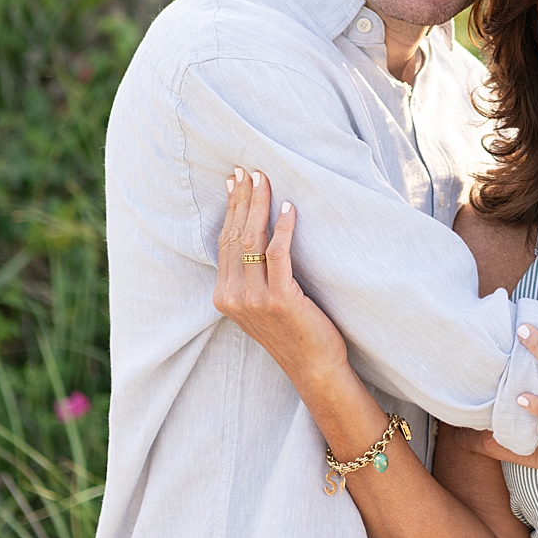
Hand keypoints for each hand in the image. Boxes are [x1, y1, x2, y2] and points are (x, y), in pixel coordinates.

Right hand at [213, 168, 349, 386]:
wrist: (313, 367)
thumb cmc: (293, 332)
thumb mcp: (261, 305)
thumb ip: (251, 277)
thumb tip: (254, 235)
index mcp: (224, 297)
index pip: (224, 242)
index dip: (230, 209)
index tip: (234, 180)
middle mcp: (233, 297)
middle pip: (235, 236)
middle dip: (241, 199)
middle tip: (248, 170)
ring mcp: (254, 300)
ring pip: (252, 241)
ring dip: (259, 206)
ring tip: (265, 180)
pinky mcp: (280, 300)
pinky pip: (278, 254)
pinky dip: (282, 228)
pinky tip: (289, 208)